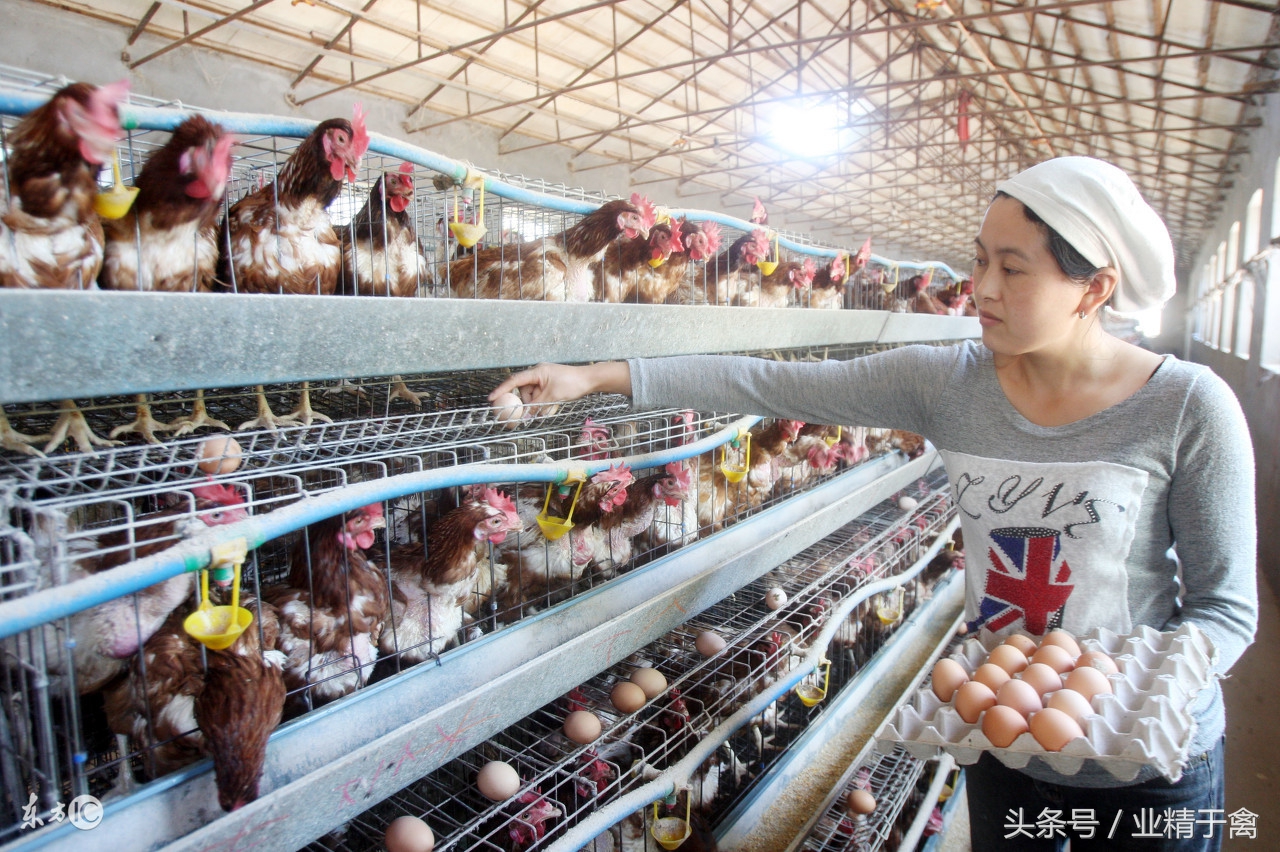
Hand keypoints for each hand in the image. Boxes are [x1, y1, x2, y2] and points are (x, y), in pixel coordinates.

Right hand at [489, 362, 630, 406]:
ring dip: (540, 405)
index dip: (501, 389)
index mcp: (536, 372)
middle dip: (530, 403)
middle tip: (534, 412)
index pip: (514, 381)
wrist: (589, 380)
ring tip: (552, 407)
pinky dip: (546, 403)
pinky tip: (556, 404)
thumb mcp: (552, 396)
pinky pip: (542, 397)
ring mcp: (544, 379)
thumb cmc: (572, 383)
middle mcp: (538, 374)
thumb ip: (536, 406)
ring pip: (534, 397)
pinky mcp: (550, 385)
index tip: (491, 398)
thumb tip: (525, 416)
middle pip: (525, 392)